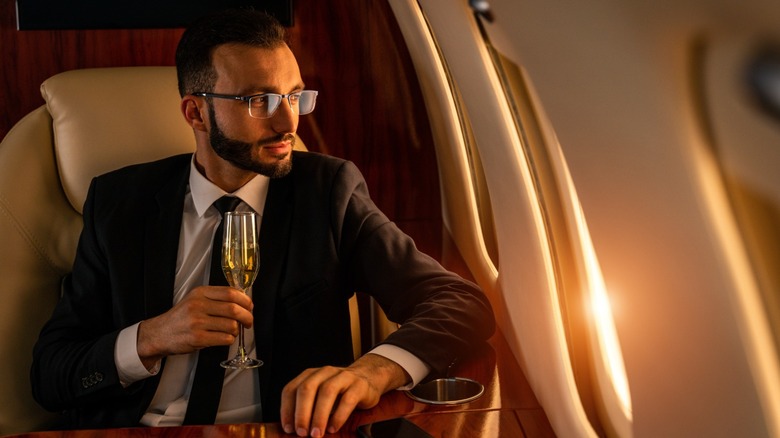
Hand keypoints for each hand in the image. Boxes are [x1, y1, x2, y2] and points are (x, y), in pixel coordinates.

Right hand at [136, 286, 253, 368]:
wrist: (159, 334)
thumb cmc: (181, 318)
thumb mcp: (195, 300)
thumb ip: (216, 298)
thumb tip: (244, 302)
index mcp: (200, 293)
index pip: (231, 293)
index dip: (245, 300)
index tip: (250, 306)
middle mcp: (199, 305)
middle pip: (234, 309)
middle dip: (247, 317)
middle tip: (248, 322)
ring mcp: (197, 322)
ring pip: (232, 325)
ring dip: (236, 330)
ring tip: (232, 331)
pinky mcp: (198, 338)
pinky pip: (225, 338)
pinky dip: (229, 339)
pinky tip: (224, 338)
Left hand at [280, 353, 410, 436]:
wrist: (368, 378)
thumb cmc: (340, 392)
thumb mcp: (321, 396)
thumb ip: (309, 408)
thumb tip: (294, 430)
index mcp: (310, 375)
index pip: (291, 389)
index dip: (287, 409)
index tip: (288, 428)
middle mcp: (325, 373)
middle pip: (307, 388)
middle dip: (302, 413)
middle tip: (301, 432)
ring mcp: (343, 377)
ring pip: (327, 392)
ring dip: (319, 416)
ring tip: (317, 434)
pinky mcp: (359, 385)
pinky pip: (347, 399)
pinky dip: (339, 416)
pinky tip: (333, 428)